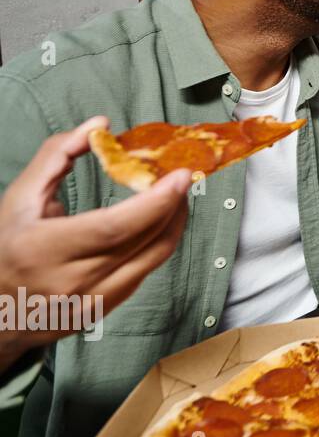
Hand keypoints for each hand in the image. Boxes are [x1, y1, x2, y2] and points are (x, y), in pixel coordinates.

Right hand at [0, 117, 190, 366]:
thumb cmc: (7, 246)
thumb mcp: (20, 197)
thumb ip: (58, 155)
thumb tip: (100, 126)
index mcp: (41, 249)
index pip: (113, 228)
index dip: (154, 202)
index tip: (180, 177)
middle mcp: (68, 281)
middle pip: (141, 240)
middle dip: (171, 205)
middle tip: (183, 178)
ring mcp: (90, 301)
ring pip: (153, 258)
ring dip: (173, 222)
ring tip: (176, 196)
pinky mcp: (105, 310)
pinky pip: (146, 272)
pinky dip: (159, 242)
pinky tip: (161, 222)